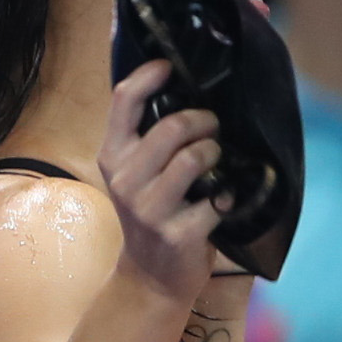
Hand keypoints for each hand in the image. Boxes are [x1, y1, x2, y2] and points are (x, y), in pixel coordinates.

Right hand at [99, 60, 224, 310]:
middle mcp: (124, 178)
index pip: (123, 101)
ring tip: (218, 161)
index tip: (171, 65)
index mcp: (113, 155)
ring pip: (194, 158)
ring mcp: (149, 208)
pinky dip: (228, 196)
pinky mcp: (178, 232)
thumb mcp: (138, 172)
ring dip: (216, 153)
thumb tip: (180, 88)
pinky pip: (216, 198)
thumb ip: (149, 136)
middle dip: (205, 120)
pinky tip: (224, 201)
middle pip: (173, 126)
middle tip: (214, 128)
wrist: (152, 276)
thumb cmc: (153, 212)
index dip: (149, 75)